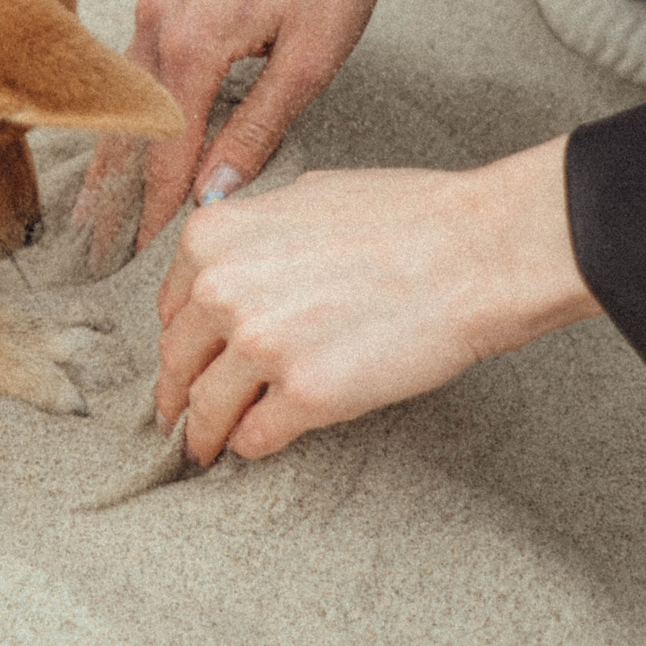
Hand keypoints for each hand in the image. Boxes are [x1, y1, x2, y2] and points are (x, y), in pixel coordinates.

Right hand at [83, 0, 458, 248]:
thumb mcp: (313, 55)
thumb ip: (259, 128)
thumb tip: (215, 192)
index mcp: (191, 46)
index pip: (162, 152)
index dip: (149, 209)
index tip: (135, 256)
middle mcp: (157, 19)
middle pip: (125, 124)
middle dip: (109, 189)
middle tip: (90, 245)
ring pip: (127, 86)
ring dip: (117, 143)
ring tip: (102, 195)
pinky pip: (137, 49)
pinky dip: (132, 94)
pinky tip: (137, 113)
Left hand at [153, 138, 599, 463]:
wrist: (474, 251)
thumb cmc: (404, 217)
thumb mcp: (301, 197)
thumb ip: (250, 236)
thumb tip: (225, 264)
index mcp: (212, 239)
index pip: (171, 309)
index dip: (182, 340)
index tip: (185, 362)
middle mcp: (221, 290)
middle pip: (179, 361)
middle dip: (180, 392)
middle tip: (179, 415)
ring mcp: (261, 346)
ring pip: (208, 408)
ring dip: (205, 432)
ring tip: (205, 447)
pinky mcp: (307, 395)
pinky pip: (256, 436)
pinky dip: (253, 445)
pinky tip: (260, 443)